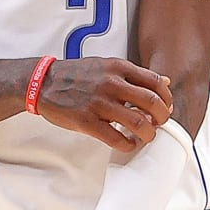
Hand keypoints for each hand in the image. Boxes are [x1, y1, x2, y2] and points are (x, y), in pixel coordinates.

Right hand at [36, 58, 173, 153]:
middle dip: (162, 117)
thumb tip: (164, 82)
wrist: (42, 82)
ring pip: (137, 122)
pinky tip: (129, 144)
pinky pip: (115, 138)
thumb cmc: (77, 75)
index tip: (165, 107)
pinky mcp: (86, 121)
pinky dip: (128, 144)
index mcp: (118, 68)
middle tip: (159, 123)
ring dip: (148, 133)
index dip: (166, 98)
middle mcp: (112, 83)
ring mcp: (99, 103)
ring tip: (147, 136)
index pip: (155, 82)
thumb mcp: (107, 65)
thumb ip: (134, 74)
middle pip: (151, 102)